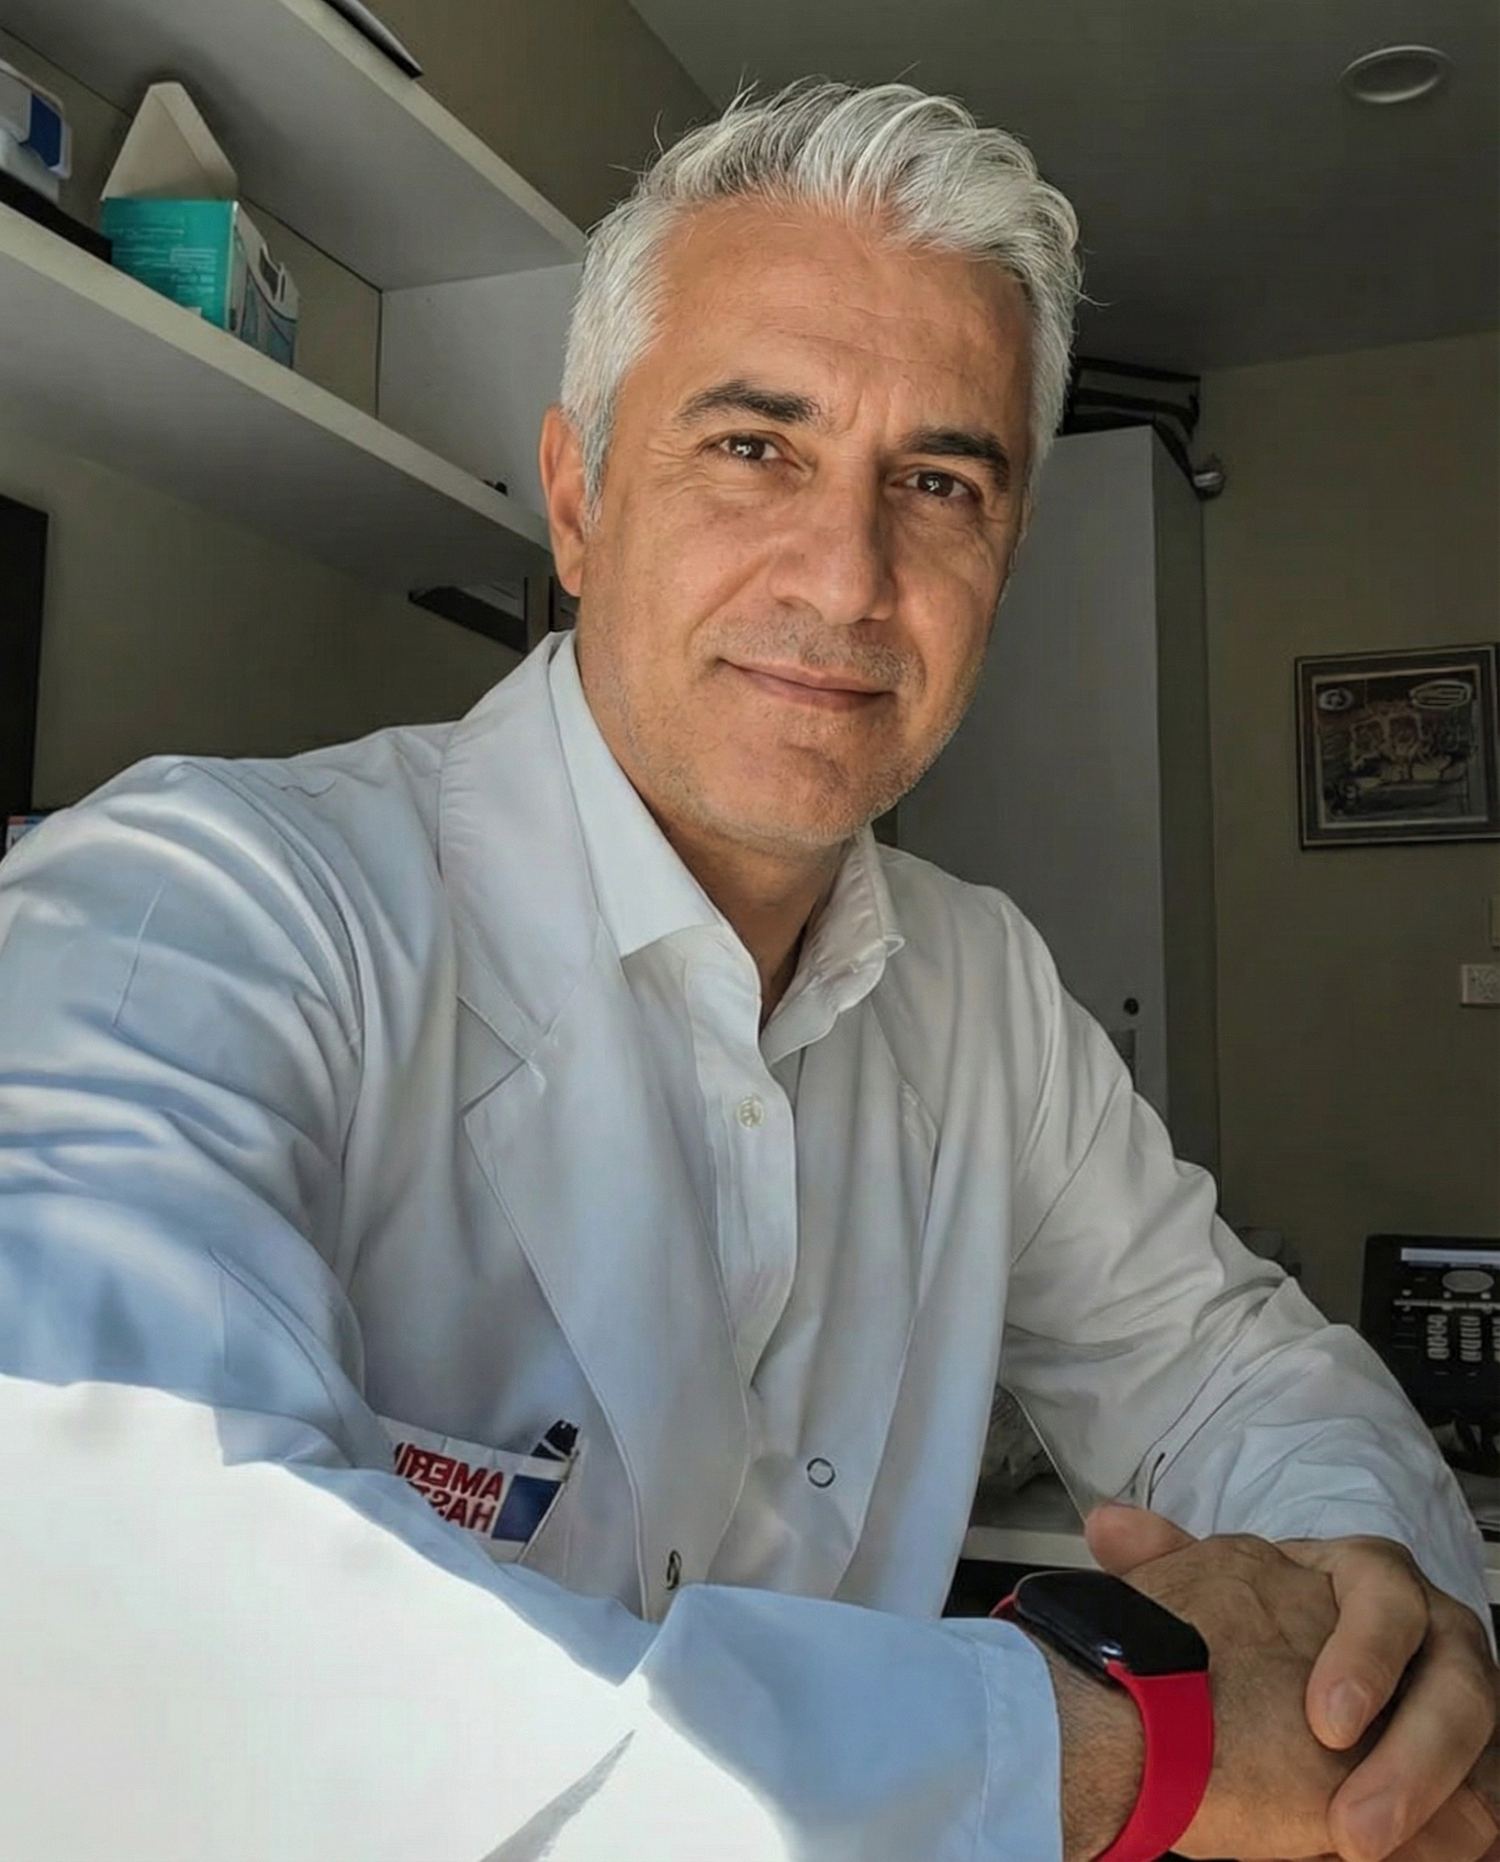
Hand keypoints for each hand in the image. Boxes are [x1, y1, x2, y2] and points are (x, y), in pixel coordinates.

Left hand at [1086, 1505, 1498, 1861]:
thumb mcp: (1225, 1597)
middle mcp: (1439, 1638)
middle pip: (1460, 1692)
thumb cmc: (1258, 1646)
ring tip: (1370, 1859)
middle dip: (1412, 1766)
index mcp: (1375, 1581)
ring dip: (1439, 1821)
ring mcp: (1470, 1707)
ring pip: (1488, 1767)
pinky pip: (1492, 1814)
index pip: (1387, 1600)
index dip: (1367, 1657)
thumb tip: (1106, 1525)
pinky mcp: (1481, 1774)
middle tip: (1352, 1834)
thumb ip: (1171, 1562)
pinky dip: (1463, 1845)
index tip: (1323, 1725)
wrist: (1283, 1702)